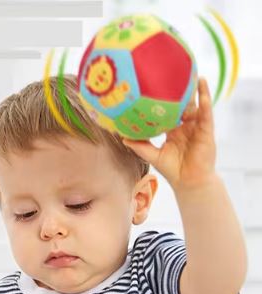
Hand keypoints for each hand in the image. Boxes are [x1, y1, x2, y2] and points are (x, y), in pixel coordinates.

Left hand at [121, 77, 216, 191]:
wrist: (189, 182)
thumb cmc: (172, 170)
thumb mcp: (153, 155)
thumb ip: (140, 146)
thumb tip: (123, 137)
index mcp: (173, 130)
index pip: (168, 111)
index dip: (163, 100)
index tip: (155, 86)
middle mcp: (186, 126)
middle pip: (183, 104)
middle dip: (180, 91)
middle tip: (173, 74)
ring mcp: (197, 127)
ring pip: (196, 105)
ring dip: (195, 91)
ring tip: (192, 74)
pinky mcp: (206, 130)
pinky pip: (206, 113)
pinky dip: (205, 101)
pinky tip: (203, 90)